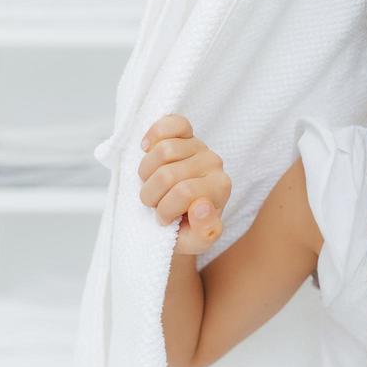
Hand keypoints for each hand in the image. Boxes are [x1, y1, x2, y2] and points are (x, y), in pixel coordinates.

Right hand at [137, 113, 231, 254]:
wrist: (179, 215)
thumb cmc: (188, 229)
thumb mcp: (197, 243)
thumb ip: (205, 232)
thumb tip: (202, 205)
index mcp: (221, 188)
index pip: (183, 192)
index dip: (165, 210)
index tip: (165, 220)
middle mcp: (214, 163)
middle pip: (167, 173)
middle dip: (152, 194)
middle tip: (155, 204)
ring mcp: (199, 145)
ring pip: (162, 151)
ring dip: (146, 173)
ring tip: (152, 185)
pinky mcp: (185, 133)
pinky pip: (170, 123)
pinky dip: (154, 135)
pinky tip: (147, 149)